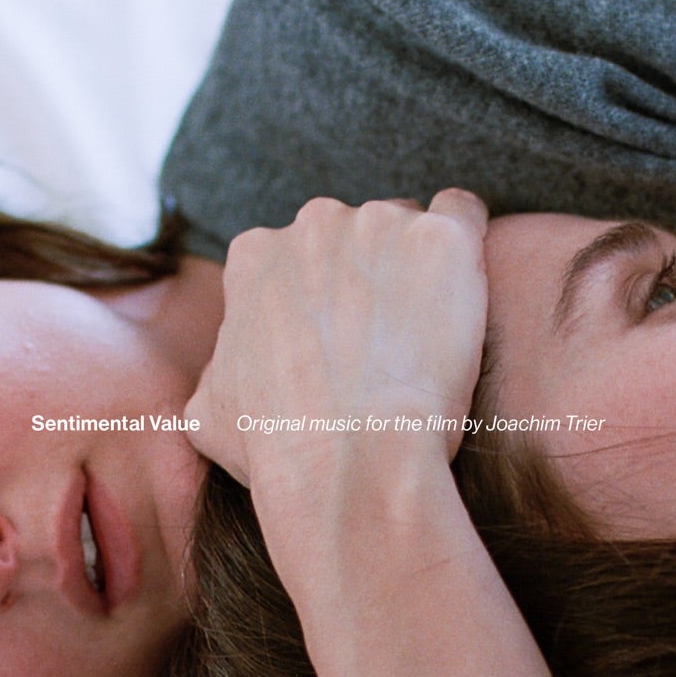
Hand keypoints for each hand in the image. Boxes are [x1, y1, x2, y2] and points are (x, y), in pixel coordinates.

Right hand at [185, 189, 487, 488]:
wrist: (348, 462)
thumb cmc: (278, 445)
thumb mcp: (209, 411)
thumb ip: (221, 370)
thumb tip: (224, 375)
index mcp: (255, 258)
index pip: (295, 257)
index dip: (321, 297)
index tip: (339, 336)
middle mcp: (312, 224)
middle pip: (353, 235)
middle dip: (368, 276)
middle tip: (385, 339)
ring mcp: (379, 223)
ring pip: (406, 229)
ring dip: (416, 270)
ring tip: (427, 335)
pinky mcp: (441, 239)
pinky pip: (462, 214)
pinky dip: (466, 247)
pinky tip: (464, 293)